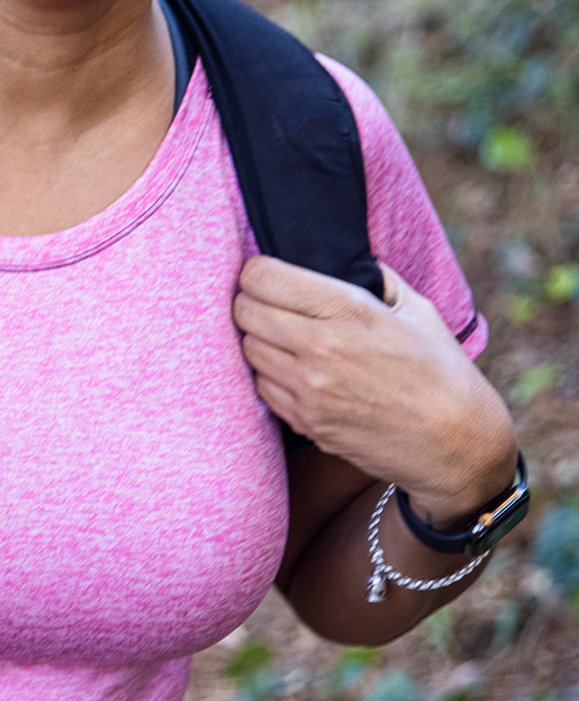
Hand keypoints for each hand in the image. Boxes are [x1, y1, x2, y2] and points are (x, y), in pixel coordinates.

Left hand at [233, 256, 516, 525]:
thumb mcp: (416, 309)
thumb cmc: (441, 371)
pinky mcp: (306, 422)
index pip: (260, 278)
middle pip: (243, 311)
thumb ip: (375, 277)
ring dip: (260, 341)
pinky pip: (262, 388)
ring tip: (285, 339)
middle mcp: (320, 348)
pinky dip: (271, 376)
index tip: (270, 276)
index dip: (259, 273)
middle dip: (252, 303)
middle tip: (271, 305)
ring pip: (248, 350)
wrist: (457, 445)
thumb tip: (348, 255)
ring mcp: (309, 389)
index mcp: (347, 310)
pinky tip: (296, 373)